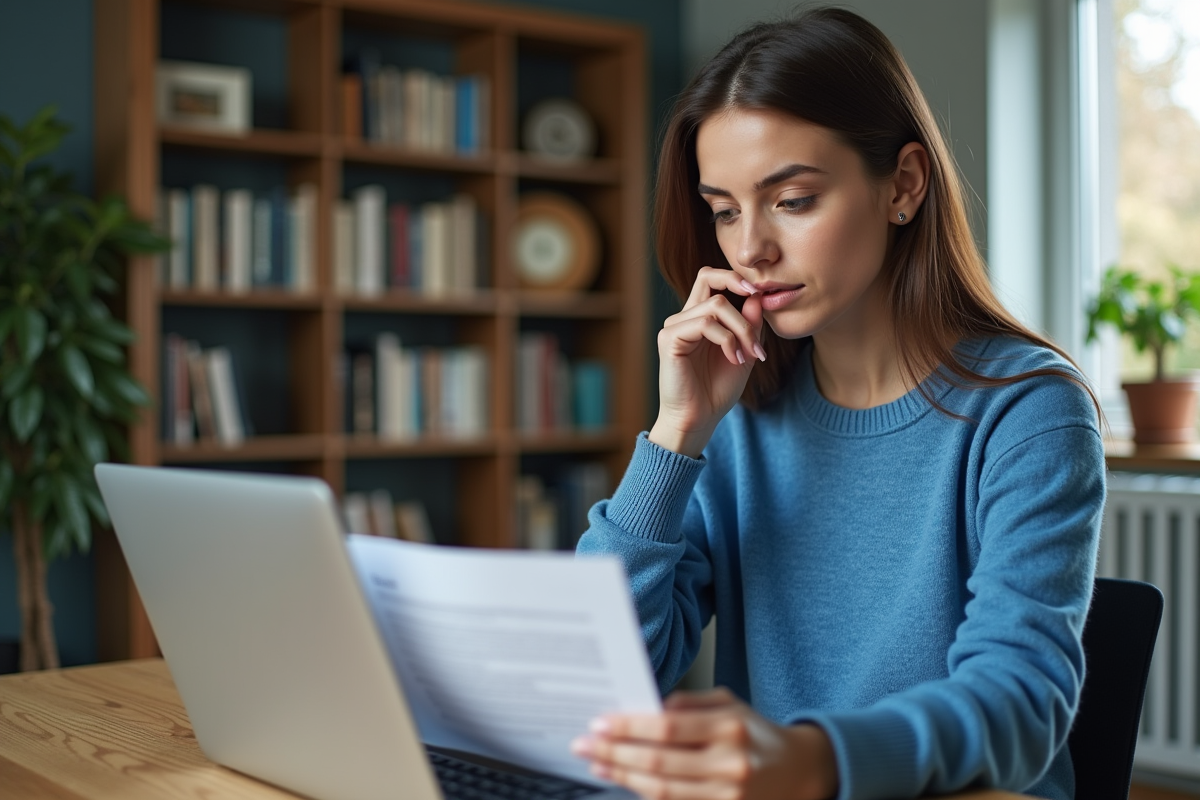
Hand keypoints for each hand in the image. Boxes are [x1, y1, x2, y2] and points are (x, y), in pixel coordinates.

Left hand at [570, 687, 837, 799]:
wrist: (799, 771)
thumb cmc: (756, 732)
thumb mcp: (728, 703)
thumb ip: (688, 704)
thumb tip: (643, 708)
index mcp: (730, 727)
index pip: (668, 727)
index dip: (630, 727)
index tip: (600, 723)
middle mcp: (730, 764)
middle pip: (659, 762)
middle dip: (615, 753)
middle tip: (585, 744)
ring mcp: (728, 795)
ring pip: (662, 791)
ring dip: (623, 776)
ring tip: (597, 763)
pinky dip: (644, 794)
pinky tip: (624, 781)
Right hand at [650, 268, 764, 457]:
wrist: (699, 419)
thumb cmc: (717, 390)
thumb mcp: (744, 352)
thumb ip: (750, 325)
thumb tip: (756, 296)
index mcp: (698, 317)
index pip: (711, 278)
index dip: (734, 277)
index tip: (758, 293)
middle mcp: (683, 317)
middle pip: (709, 277)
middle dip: (741, 293)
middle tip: (759, 323)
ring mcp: (674, 326)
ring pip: (716, 305)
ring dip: (741, 329)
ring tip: (749, 354)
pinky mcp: (669, 339)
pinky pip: (705, 324)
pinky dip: (727, 339)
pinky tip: (734, 358)